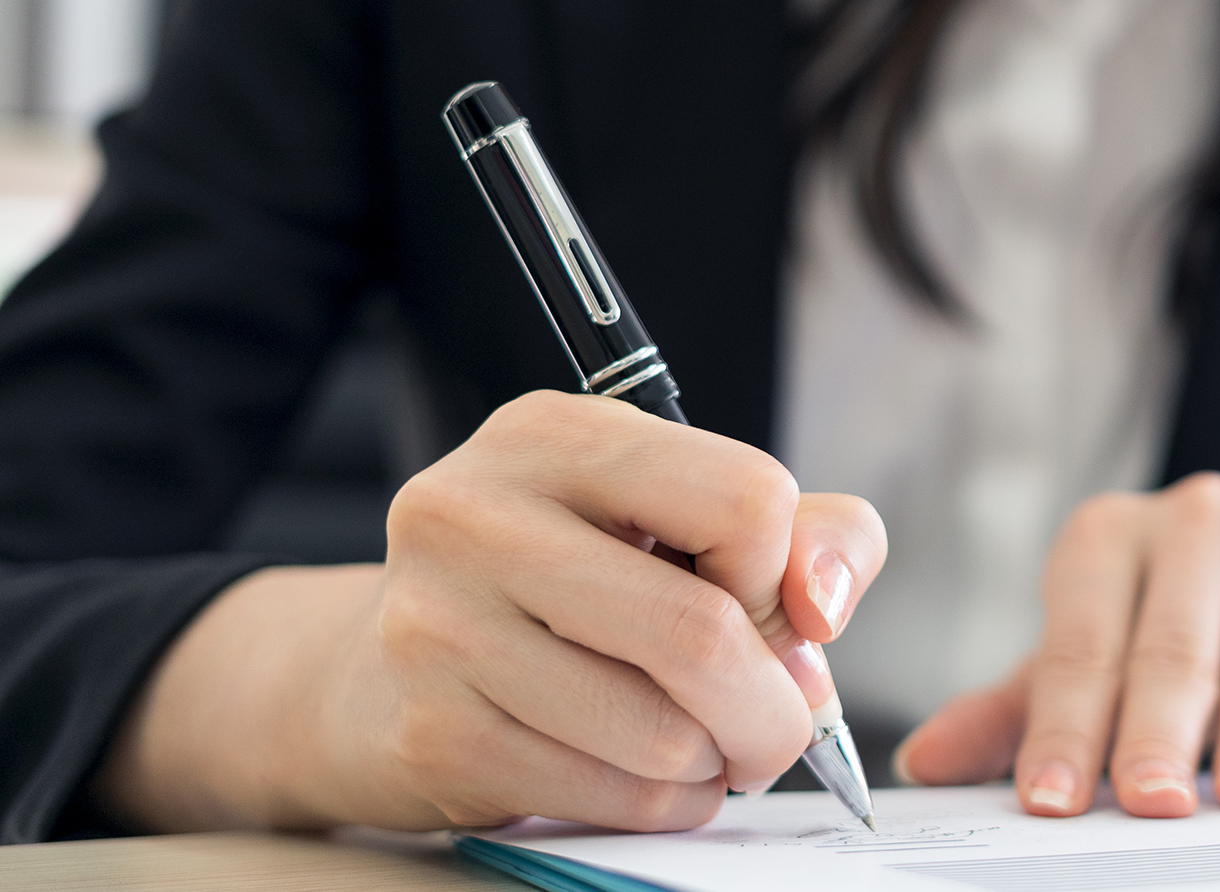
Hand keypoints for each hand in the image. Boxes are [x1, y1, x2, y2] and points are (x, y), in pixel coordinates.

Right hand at [94, 391, 885, 832]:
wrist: (377, 677)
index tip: (768, 609)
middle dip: (774, 706)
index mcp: (555, 435)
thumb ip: (806, 536)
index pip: (743, 498)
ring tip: (701, 745)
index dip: (783, 576)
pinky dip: (662, 805)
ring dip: (716, 762)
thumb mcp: (687, 521)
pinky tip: (646, 777)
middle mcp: (476, 512)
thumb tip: (822, 605)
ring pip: (661, 732)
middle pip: (702, 631)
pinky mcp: (430, 733)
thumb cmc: (570, 588)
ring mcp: (439, 625)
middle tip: (780, 725)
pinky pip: (608, 794)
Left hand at [892, 472, 1219, 816]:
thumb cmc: (1190, 634)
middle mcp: (1192, 517)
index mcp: (1107, 537)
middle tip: (1151, 801)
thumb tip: (924, 763)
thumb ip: (1021, 710)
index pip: (1079, 645)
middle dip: (1157, 733)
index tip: (1052, 800)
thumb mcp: (1101, 661)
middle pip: (1170, 649)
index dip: (1064, 727)